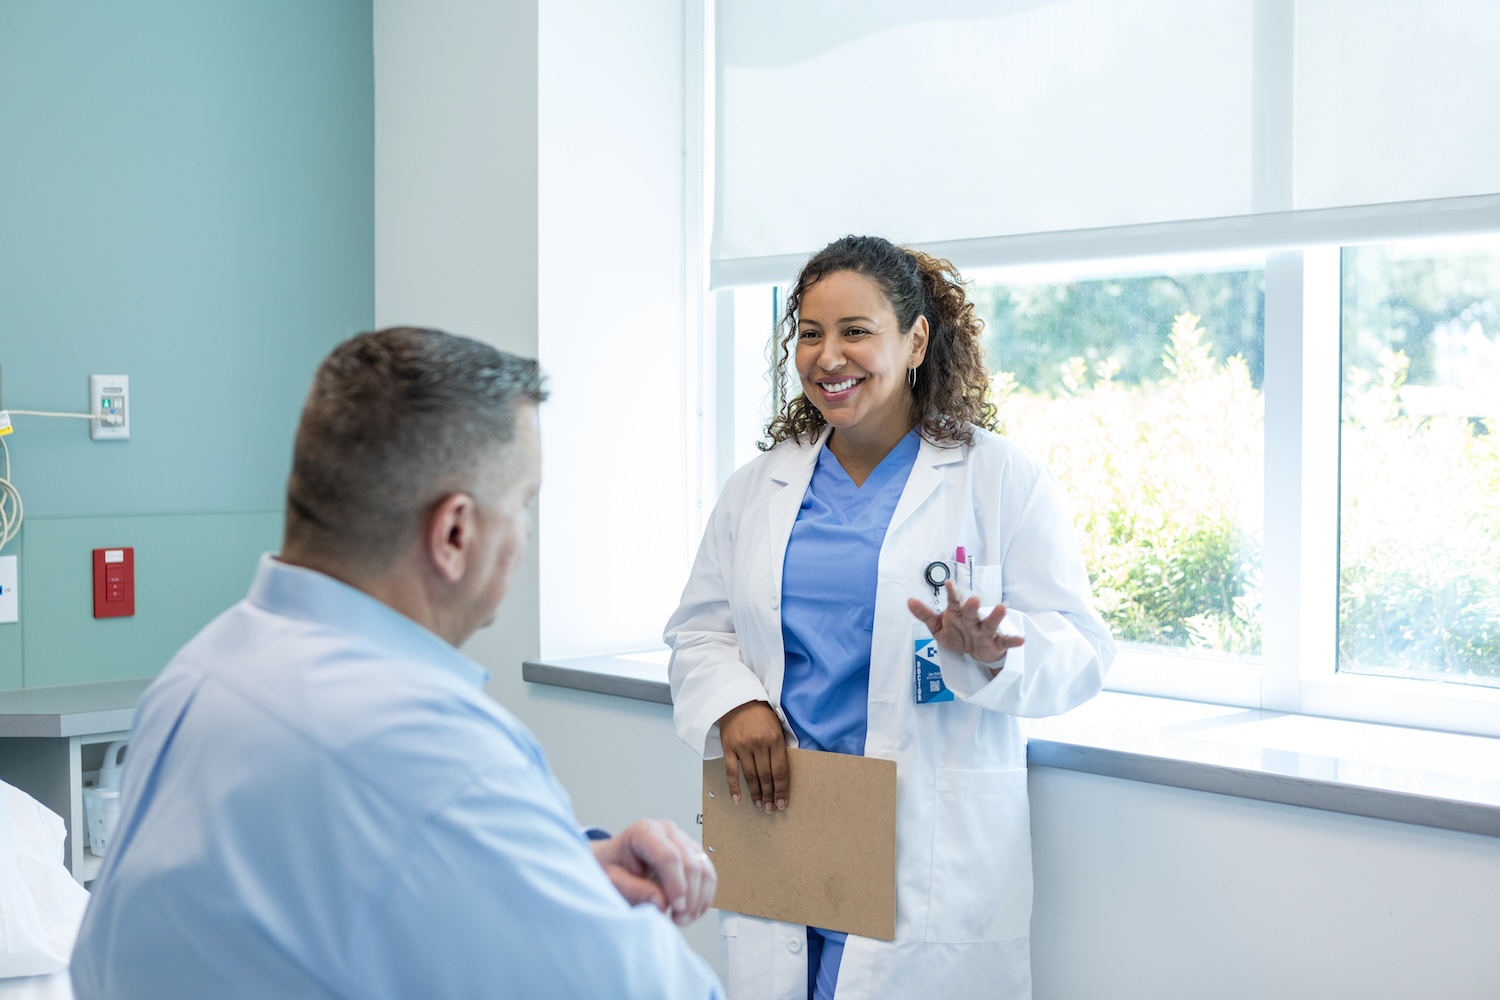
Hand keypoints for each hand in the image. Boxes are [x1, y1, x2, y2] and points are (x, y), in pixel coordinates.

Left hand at [591, 818, 716, 925]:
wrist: (615, 861)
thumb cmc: (612, 868)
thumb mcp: (612, 881)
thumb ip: (635, 891)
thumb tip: (663, 903)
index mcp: (645, 832)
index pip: (669, 856)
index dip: (676, 885)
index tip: (675, 908)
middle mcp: (668, 831)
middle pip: (691, 863)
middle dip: (689, 896)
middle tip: (678, 919)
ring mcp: (683, 839)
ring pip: (704, 869)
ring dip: (698, 899)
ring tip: (682, 919)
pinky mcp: (694, 852)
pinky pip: (709, 875)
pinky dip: (704, 897)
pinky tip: (691, 912)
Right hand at [716, 701, 788, 812]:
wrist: (737, 698)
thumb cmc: (760, 712)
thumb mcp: (777, 726)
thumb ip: (780, 747)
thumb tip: (783, 772)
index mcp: (775, 739)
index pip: (780, 770)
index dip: (782, 789)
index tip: (783, 803)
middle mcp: (759, 744)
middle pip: (766, 776)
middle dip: (770, 795)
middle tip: (771, 809)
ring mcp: (742, 746)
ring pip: (751, 776)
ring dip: (756, 794)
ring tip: (760, 805)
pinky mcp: (729, 747)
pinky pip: (731, 771)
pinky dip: (734, 787)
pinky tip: (738, 799)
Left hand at [907, 580, 1024, 669]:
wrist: (973, 652)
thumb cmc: (957, 633)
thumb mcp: (938, 626)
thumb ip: (925, 614)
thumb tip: (909, 601)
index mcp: (958, 613)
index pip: (954, 602)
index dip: (952, 593)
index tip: (948, 584)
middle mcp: (972, 619)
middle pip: (972, 612)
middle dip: (972, 606)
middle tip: (974, 599)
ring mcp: (985, 631)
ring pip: (990, 623)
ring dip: (996, 616)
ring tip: (1003, 607)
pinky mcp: (995, 643)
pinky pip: (1005, 641)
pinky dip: (1013, 640)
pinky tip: (1021, 639)